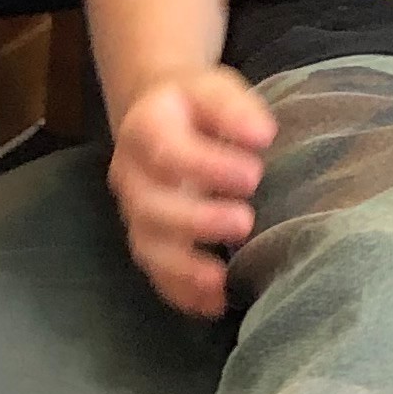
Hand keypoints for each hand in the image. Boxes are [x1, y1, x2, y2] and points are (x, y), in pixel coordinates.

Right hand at [109, 67, 276, 317]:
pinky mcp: (148, 240)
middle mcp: (131, 175)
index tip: (254, 173)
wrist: (161, 114)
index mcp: (145, 129)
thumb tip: (261, 134)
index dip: (206, 166)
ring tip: (222, 280)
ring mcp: (135, 212)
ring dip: (183, 268)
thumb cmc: (197, 105)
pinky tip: (214, 305)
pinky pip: (155, 273)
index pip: (165, 151)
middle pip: (149, 206)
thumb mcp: (215, 89)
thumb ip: (234, 108)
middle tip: (244, 222)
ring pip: (147, 246)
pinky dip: (181, 293)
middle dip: (195, 220)